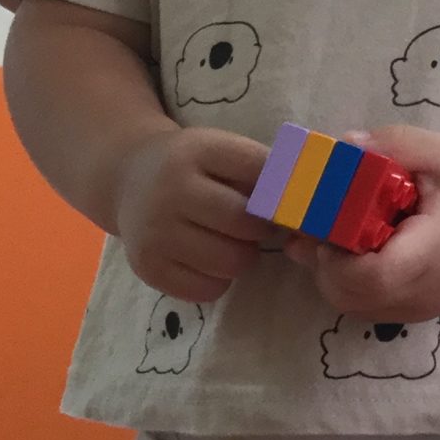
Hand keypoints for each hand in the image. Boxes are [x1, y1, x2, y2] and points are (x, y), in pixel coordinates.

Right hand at [113, 127, 273, 303]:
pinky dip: (220, 280)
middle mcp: (171, 191)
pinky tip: (210, 259)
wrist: (128, 179)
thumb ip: (262, 169)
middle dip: (261, 228)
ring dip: (243, 255)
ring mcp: (155, 232)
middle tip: (257, 225)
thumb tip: (311, 199)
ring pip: (231, 262)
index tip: (287, 199)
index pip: (260, 172)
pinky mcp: (148, 268)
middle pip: (245, 223)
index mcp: (197, 152)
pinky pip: (209, 289)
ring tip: (232, 241)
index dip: (282, 190)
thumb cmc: (192, 166)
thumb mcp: (221, 150)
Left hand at [282, 127, 439, 324]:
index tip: (330, 225)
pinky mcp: (410, 313)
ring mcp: (415, 309)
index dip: (337, 257)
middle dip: (322, 262)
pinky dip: (345, 283)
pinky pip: (363, 306)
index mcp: (430, 253)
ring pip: (350, 306)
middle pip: (349, 296)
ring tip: (334, 234)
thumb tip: (344, 146)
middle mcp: (421, 292)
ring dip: (329, 274)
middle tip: (321, 225)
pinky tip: (352, 250)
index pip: (372, 277)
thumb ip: (394, 144)